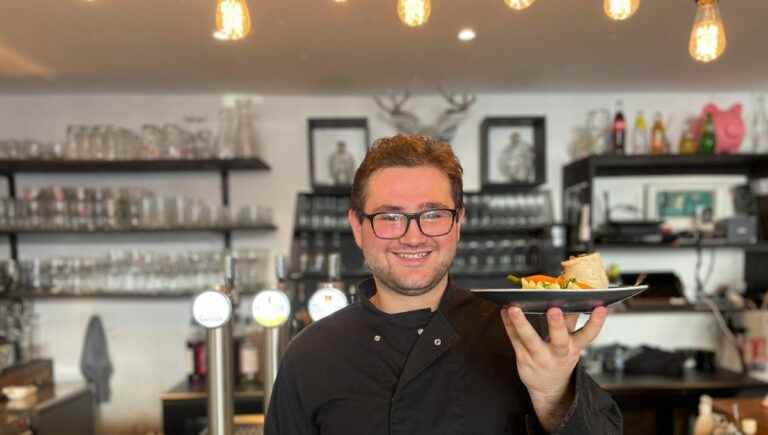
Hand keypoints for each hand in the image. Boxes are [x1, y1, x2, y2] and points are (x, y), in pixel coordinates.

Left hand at [501, 306, 607, 430]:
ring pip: (530, 339)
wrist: (549, 387)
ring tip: (514, 309)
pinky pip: (514, 339)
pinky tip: (504, 311)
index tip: (601, 308)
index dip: (595, 322)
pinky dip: (508, 324)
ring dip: (521, 323)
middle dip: (557, 325)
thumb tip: (573, 296)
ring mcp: (539, 357)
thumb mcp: (572, 344)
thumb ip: (571, 321)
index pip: (588, 335)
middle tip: (555, 310)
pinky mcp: (523, 358)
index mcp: (574, 347)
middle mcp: (558, 353)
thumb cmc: (560, 358)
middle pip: (559, 339)